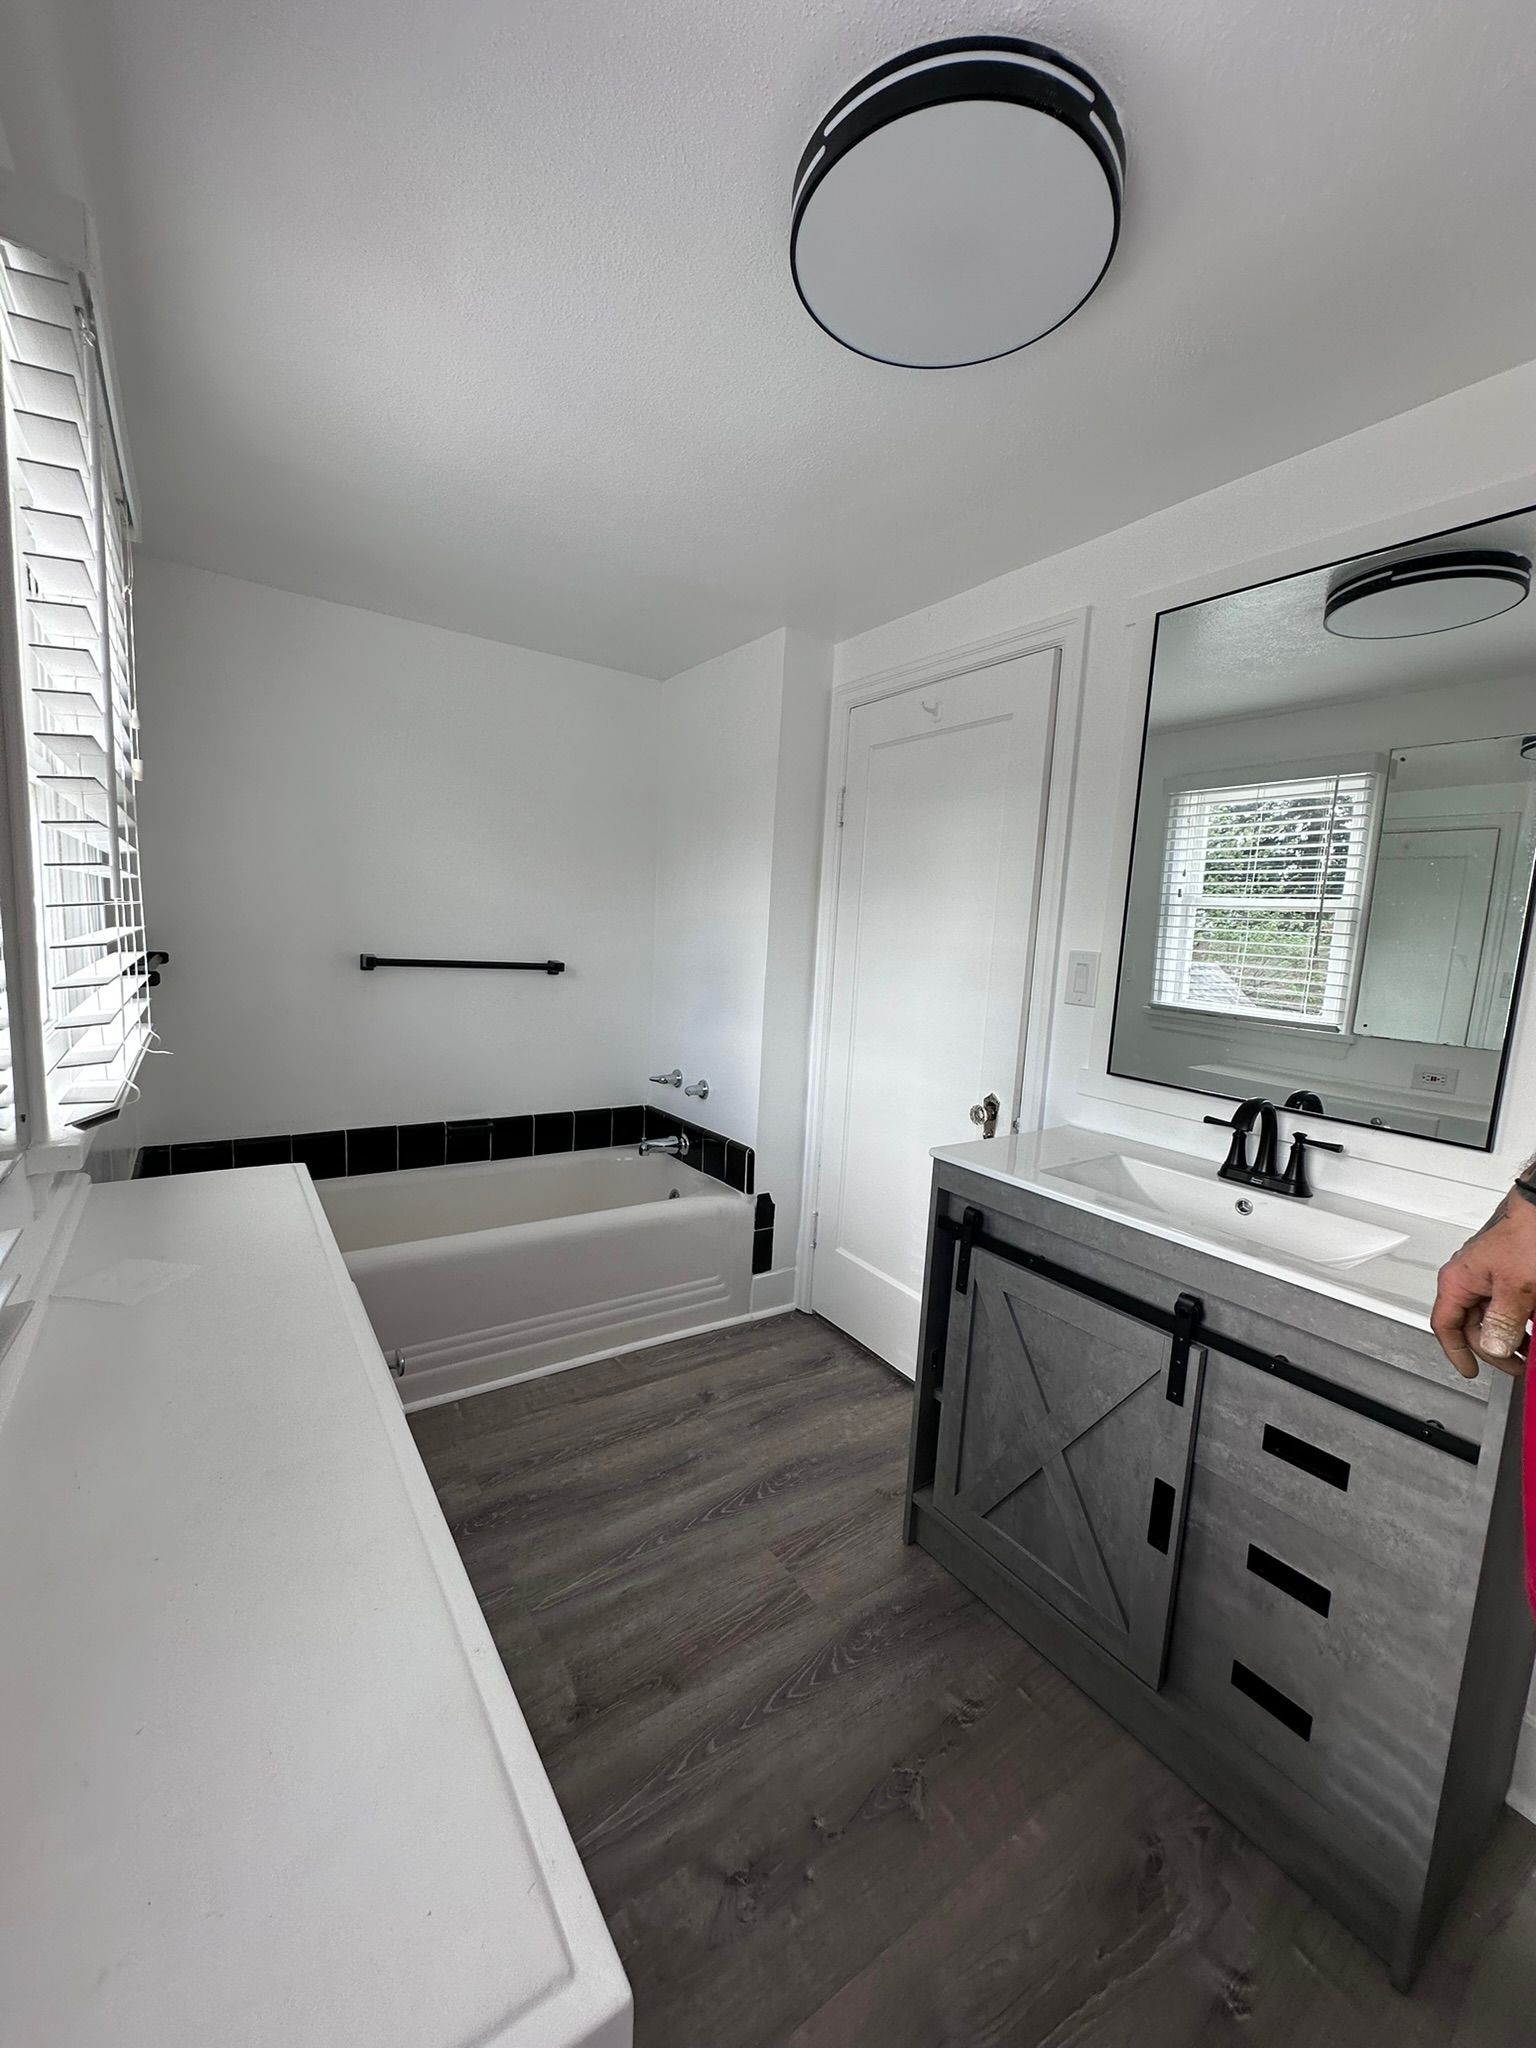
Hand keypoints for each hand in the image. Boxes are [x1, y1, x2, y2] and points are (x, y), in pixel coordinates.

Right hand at [1431, 1190, 1535, 1379]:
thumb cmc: (1528, 1233)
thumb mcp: (1516, 1287)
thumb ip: (1503, 1321)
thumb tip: (1494, 1348)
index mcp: (1458, 1281)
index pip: (1445, 1326)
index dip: (1457, 1353)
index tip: (1472, 1371)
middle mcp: (1469, 1279)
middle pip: (1472, 1326)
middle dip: (1495, 1348)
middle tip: (1517, 1363)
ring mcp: (1490, 1277)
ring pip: (1493, 1317)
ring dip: (1511, 1336)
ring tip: (1530, 1348)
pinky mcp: (1509, 1274)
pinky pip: (1508, 1305)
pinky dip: (1521, 1320)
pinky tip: (1534, 1326)